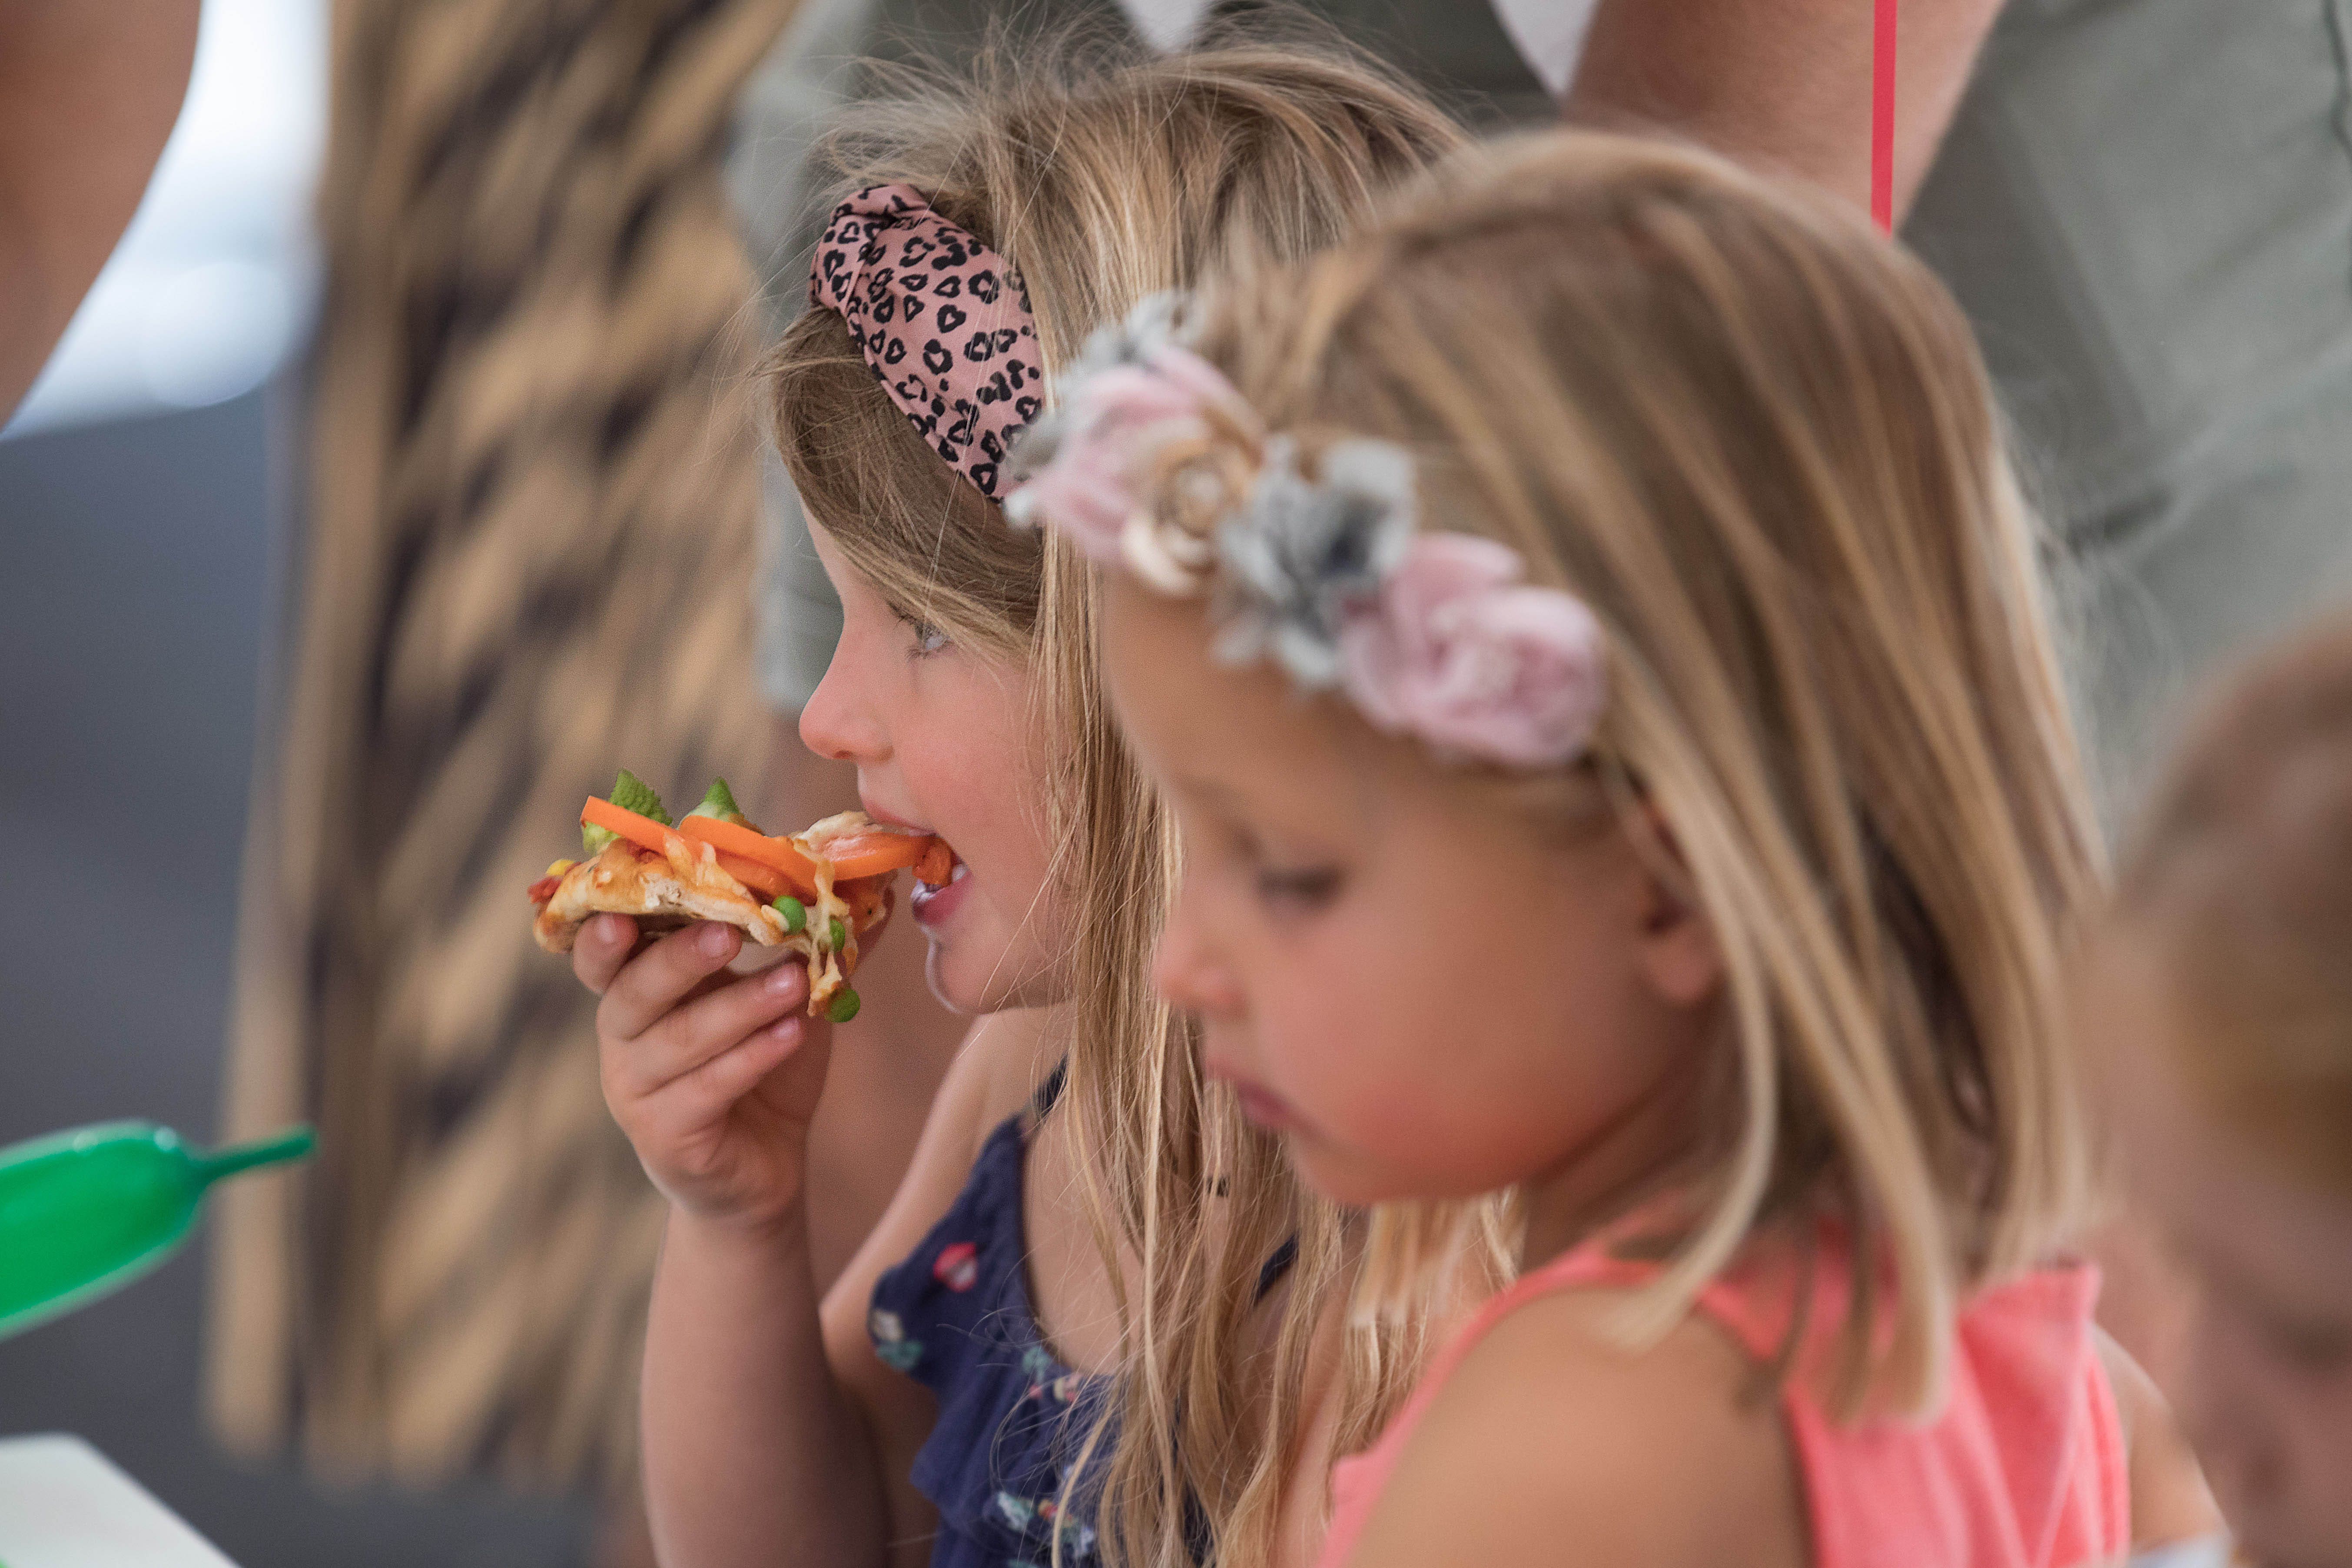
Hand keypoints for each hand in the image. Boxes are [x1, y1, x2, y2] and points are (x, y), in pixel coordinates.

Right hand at [574, 916, 832, 1231]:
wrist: (763, 1165)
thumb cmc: (763, 1066)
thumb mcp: (789, 997)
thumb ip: (816, 945)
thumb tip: (874, 888)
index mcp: (639, 991)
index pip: (605, 953)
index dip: (604, 930)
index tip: (626, 903)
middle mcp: (623, 1038)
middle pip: (633, 990)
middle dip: (680, 958)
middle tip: (729, 931)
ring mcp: (636, 1090)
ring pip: (678, 1040)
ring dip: (739, 1007)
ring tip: (795, 982)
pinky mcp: (664, 1135)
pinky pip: (705, 1090)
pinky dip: (750, 1059)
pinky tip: (791, 1034)